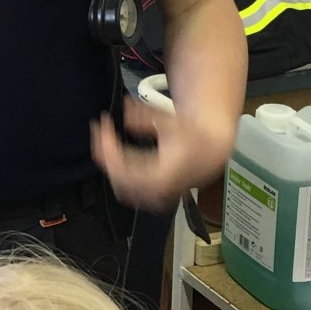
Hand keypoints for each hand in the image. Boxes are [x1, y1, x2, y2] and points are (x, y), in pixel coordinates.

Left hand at [91, 96, 231, 211]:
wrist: (211, 151)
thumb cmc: (192, 134)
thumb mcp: (170, 121)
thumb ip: (146, 117)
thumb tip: (124, 111)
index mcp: (162, 177)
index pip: (122, 170)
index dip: (106, 149)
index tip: (101, 126)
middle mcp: (157, 193)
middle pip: (118, 181)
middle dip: (105, 156)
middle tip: (99, 131)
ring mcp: (155, 198)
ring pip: (121, 188)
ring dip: (110, 165)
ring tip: (104, 141)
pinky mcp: (154, 199)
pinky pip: (129, 191)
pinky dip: (118, 174)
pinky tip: (115, 155)